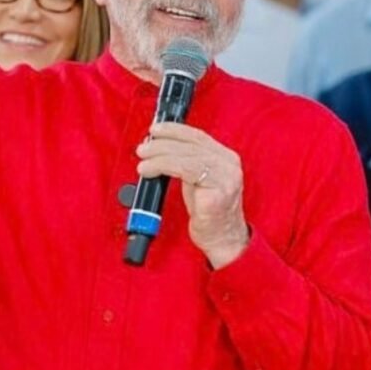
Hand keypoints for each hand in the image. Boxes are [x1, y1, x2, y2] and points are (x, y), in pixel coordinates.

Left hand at [136, 122, 248, 268]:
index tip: (155, 130)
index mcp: (225, 158)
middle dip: (162, 142)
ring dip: (158, 155)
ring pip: (185, 156)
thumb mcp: (196, 181)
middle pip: (190, 144)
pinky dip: (162, 166)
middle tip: (143, 147)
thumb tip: (158, 148)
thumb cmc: (209, 212)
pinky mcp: (217, 193)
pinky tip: (150, 170)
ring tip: (142, 160)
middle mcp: (228, 165)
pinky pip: (185, 171)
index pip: (197, 135)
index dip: (174, 130)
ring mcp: (225, 178)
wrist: (224, 239)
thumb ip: (185, 163)